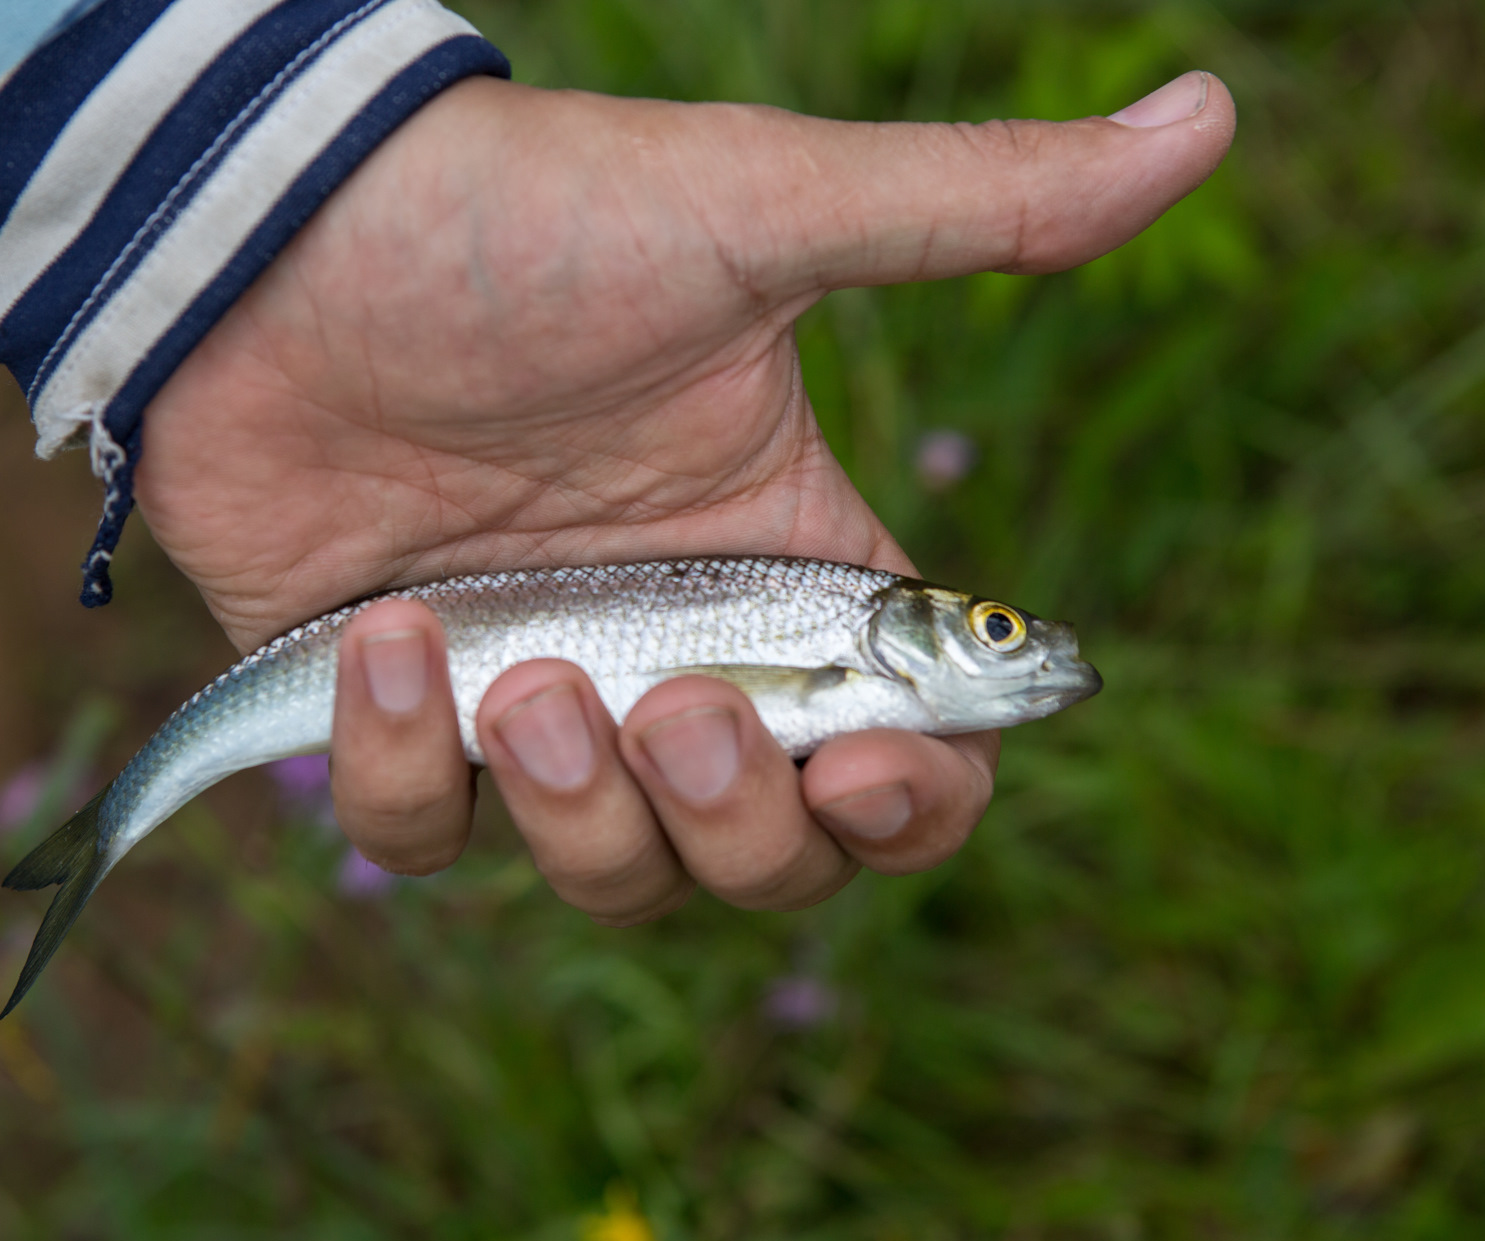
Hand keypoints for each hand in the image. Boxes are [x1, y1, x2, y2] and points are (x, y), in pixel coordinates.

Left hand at [134, 70, 1234, 917]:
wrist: (274, 232)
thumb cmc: (523, 221)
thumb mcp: (755, 214)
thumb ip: (972, 208)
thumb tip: (1210, 115)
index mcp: (783, 570)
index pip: (902, 759)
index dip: (911, 807)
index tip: (868, 768)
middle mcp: (671, 657)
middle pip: (770, 861)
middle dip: (742, 828)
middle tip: (671, 709)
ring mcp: (531, 700)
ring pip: (607, 880)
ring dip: (582, 819)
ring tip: (520, 680)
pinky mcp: (388, 715)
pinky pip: (422, 836)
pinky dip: (404, 774)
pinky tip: (388, 637)